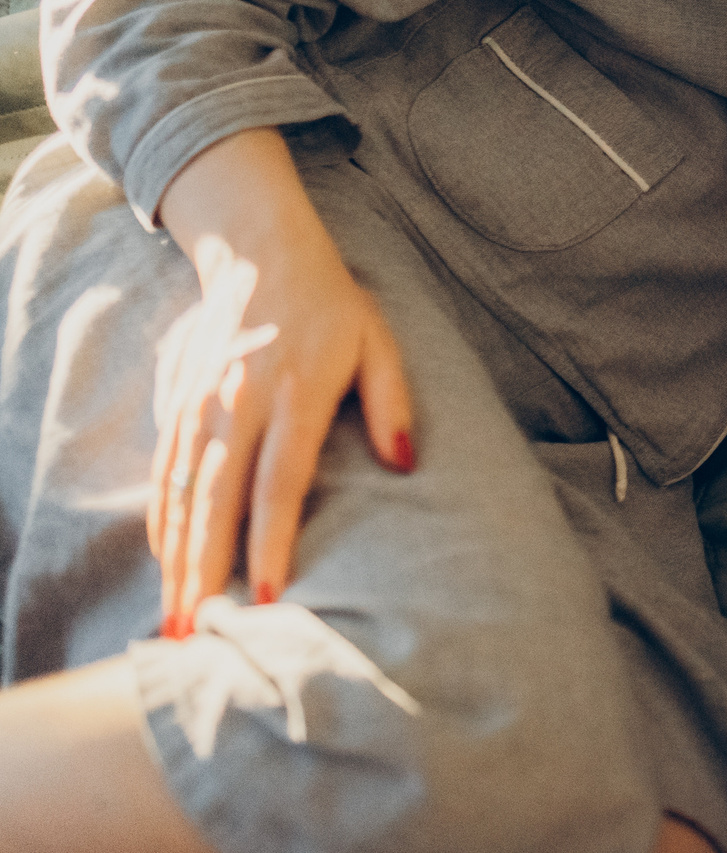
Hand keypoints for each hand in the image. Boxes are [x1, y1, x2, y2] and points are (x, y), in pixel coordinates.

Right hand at [152, 129, 414, 636]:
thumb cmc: (333, 307)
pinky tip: (164, 555)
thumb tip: (407, 465)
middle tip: (195, 631)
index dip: (270, 542)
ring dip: (176, 555)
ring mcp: (203, 402)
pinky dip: (161, 515)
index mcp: (297, 393)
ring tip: (172, 613)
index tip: (266, 595)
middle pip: (217, 500)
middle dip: (206, 569)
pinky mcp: (179, 399)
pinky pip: (165, 468)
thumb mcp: (379, 343)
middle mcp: (241, 402)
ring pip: (182, 491)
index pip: (278, 483)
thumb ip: (393, 405)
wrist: (260, 253)